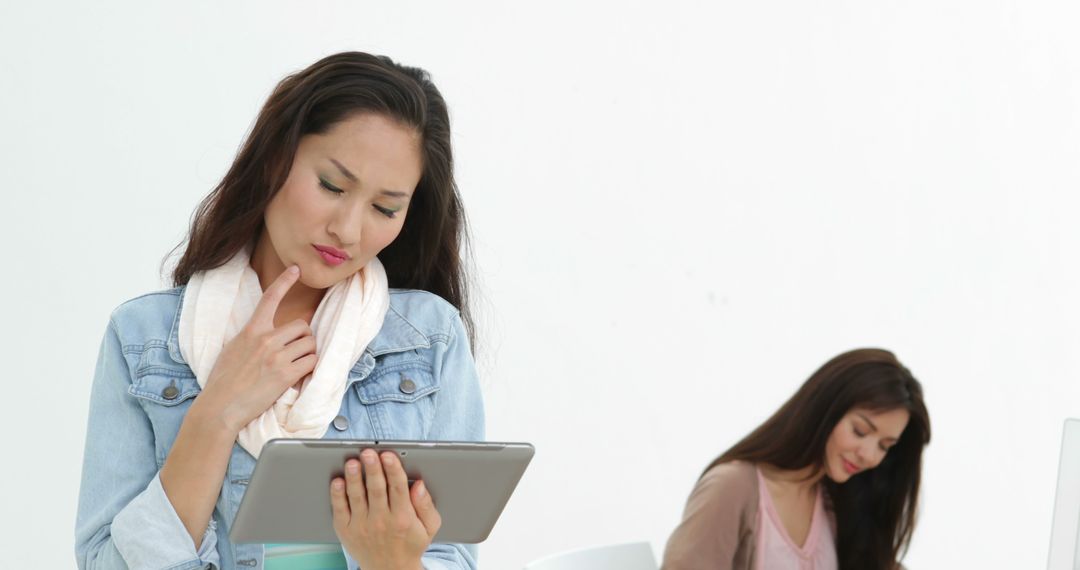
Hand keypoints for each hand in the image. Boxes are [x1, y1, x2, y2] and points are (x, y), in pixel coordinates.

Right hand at [194, 265, 316, 432]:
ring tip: (296, 364)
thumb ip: (252, 337)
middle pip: (302, 326)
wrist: (220, 407)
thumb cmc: (223, 381)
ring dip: (308, 353)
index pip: (269, 298)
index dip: (284, 281)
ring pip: (310, 343)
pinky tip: (298, 374)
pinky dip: (310, 367)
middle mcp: (265, 339)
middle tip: (295, 350)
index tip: (296, 269)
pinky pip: (312, 361)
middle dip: (303, 337)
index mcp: (251, 330)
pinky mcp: (286, 374)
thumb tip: (266, 333)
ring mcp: (276, 356)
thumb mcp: (233, 349)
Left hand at [330, 449, 440, 569]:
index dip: (393, 470)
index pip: (397, 488)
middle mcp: (381, 521)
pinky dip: (337, 495)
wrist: (389, 569)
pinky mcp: (346, 530)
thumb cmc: (409, 544)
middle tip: (368, 453)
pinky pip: (340, 510)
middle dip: (372, 469)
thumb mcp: (429, 527)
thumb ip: (426, 505)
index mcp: (403, 518)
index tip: (389, 456)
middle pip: (376, 489)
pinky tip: (338, 481)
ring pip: (357, 497)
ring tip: (353, 462)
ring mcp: (362, 526)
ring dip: (354, 478)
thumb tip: (419, 485)